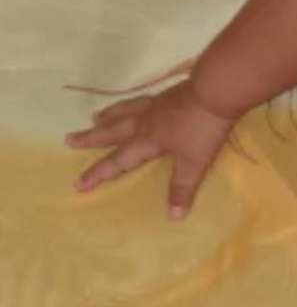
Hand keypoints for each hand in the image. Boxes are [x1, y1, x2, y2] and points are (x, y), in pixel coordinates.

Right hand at [66, 81, 235, 219]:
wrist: (216, 90)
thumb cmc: (202, 128)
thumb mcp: (194, 162)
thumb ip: (182, 187)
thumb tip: (173, 217)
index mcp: (146, 139)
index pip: (117, 161)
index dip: (98, 174)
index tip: (78, 184)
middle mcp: (144, 121)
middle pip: (111, 131)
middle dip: (90, 138)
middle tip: (69, 139)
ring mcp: (156, 104)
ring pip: (124, 111)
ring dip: (108, 116)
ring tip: (95, 116)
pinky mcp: (169, 93)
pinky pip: (141, 100)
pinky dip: (131, 104)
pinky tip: (139, 103)